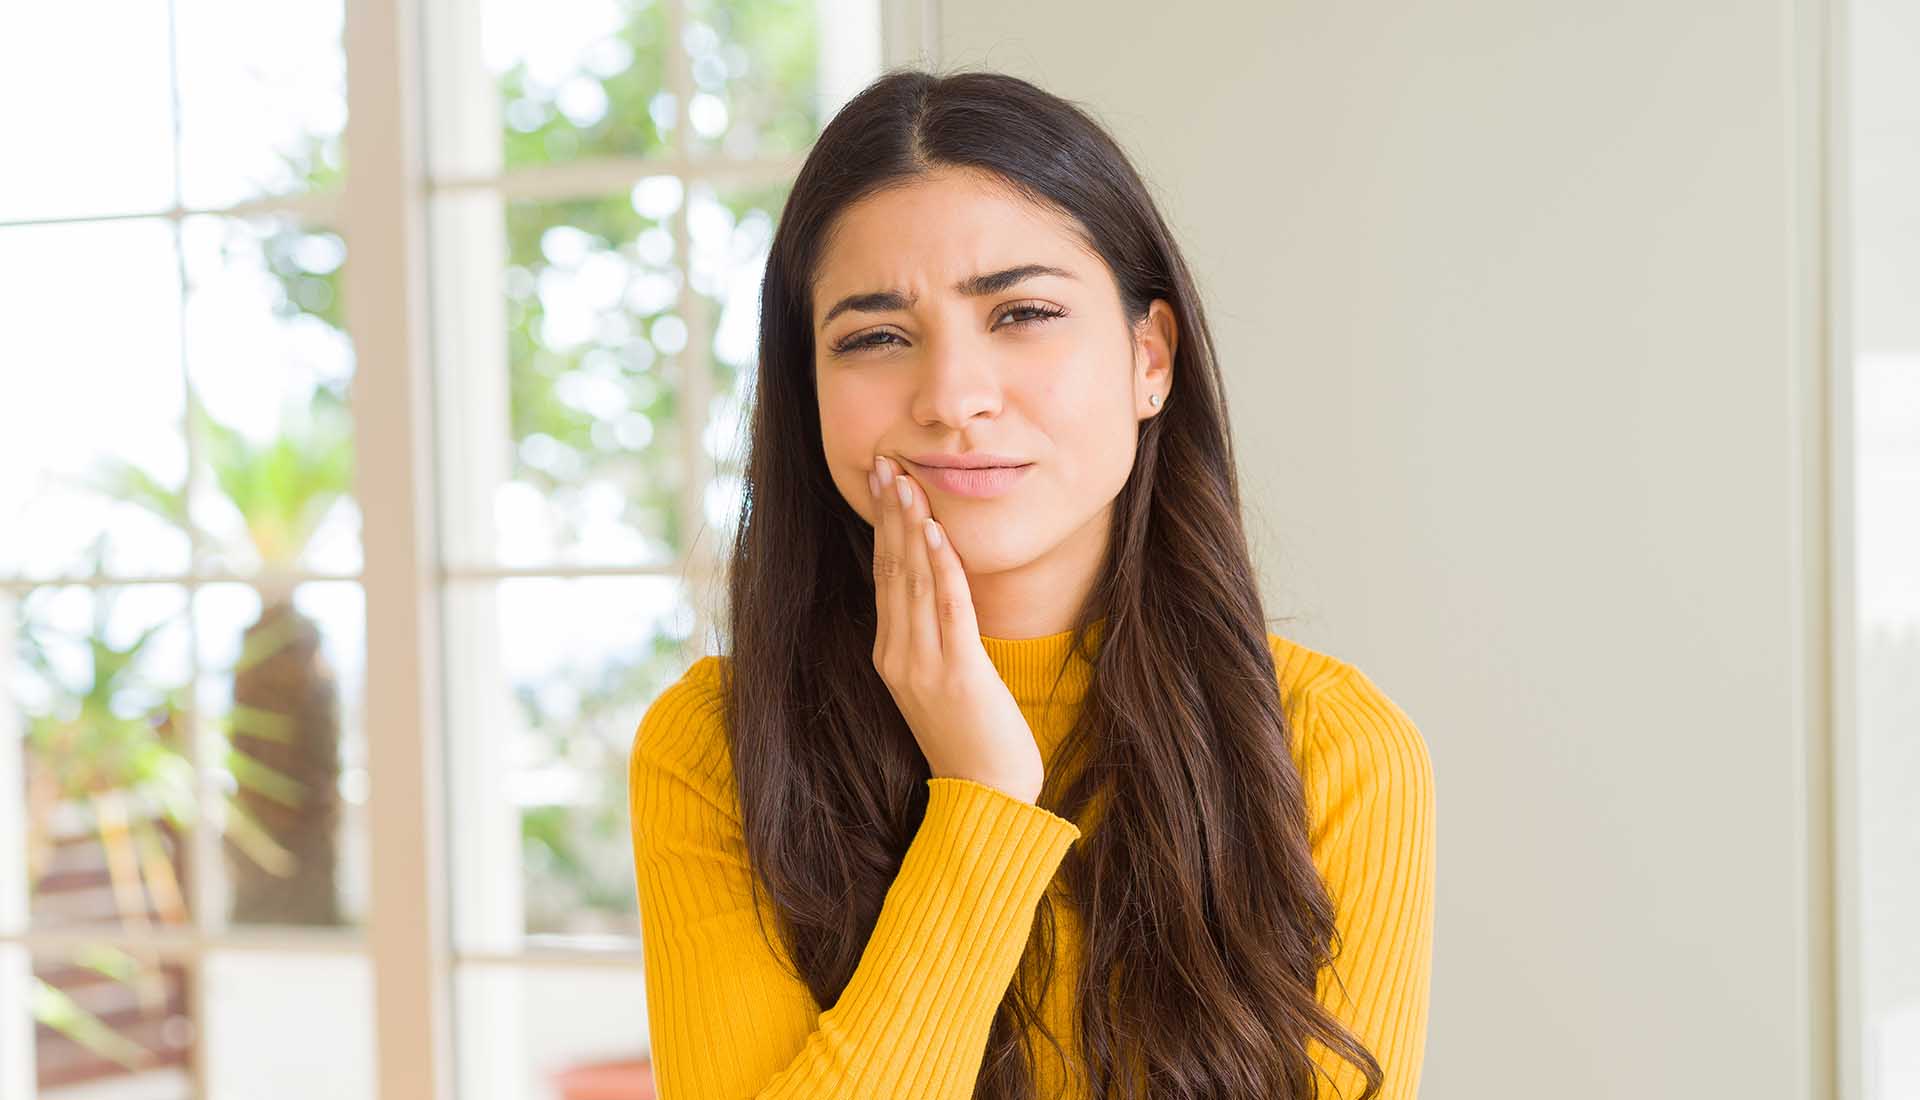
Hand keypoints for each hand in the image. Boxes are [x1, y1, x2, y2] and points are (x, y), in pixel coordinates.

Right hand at [868, 454, 1043, 803]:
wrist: (987, 798)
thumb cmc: (973, 740)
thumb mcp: (943, 682)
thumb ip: (934, 638)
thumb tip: (940, 590)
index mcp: (890, 656)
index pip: (884, 576)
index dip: (884, 526)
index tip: (884, 482)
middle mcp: (897, 656)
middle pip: (892, 569)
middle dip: (890, 513)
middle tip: (886, 463)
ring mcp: (923, 666)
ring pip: (914, 581)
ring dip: (912, 527)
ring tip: (908, 482)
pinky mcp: (957, 674)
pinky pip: (947, 609)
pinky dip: (942, 567)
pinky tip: (937, 533)